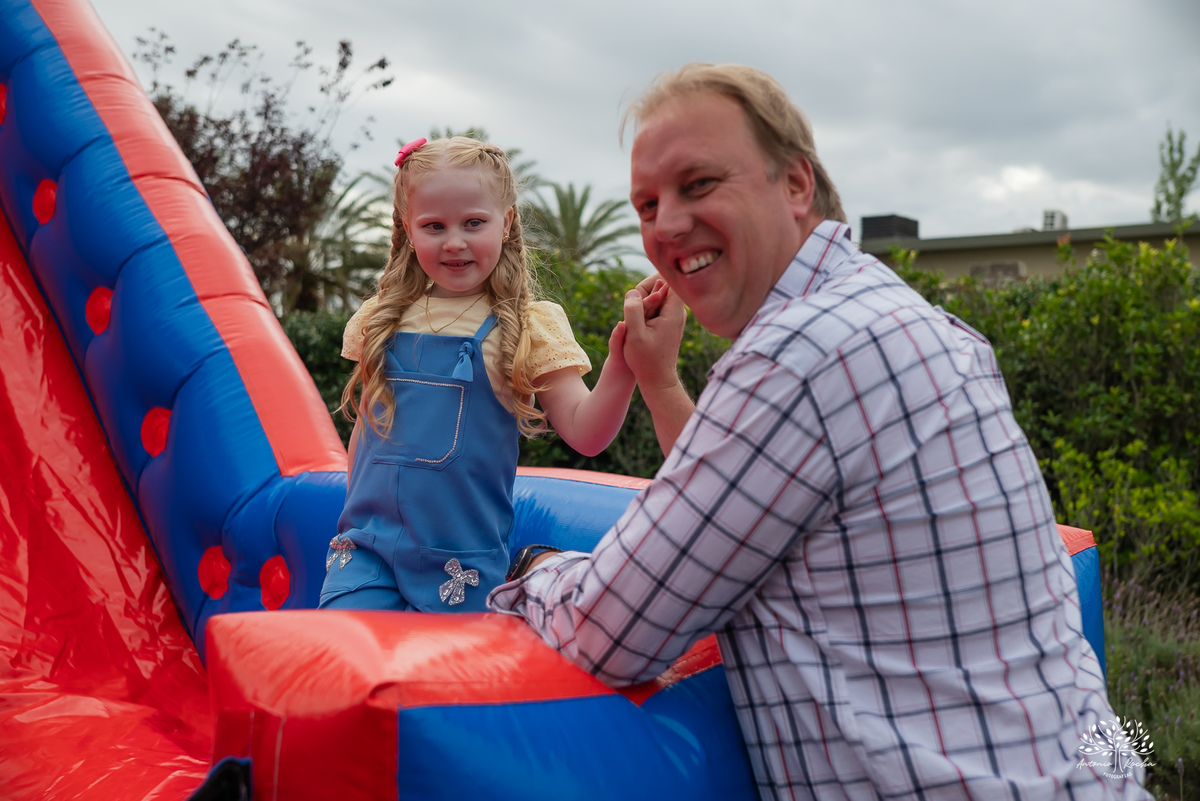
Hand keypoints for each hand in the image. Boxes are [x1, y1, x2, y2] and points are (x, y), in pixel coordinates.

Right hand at [621, 276, 685, 391]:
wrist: (658, 379)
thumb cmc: (646, 360)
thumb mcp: (635, 335)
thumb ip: (633, 310)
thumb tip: (632, 291)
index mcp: (674, 312)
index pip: (670, 280)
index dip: (653, 280)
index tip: (640, 293)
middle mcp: (679, 312)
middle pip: (664, 285)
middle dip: (646, 290)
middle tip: (634, 307)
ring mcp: (675, 316)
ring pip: (660, 295)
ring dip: (645, 301)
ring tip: (638, 319)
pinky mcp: (669, 321)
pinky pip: (658, 306)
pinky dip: (647, 309)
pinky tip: (640, 323)